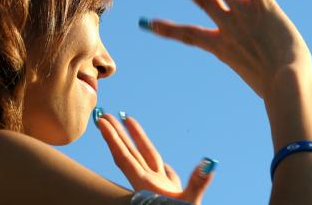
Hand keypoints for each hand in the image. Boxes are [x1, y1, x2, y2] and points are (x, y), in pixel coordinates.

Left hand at [98, 113, 214, 204]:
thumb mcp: (189, 204)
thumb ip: (197, 184)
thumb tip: (209, 162)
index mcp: (145, 186)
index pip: (125, 157)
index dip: (113, 139)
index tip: (103, 122)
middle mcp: (148, 183)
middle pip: (129, 153)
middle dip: (117, 133)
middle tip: (104, 114)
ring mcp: (158, 187)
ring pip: (145, 157)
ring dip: (136, 139)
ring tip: (128, 120)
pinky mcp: (169, 194)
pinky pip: (165, 175)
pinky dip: (162, 164)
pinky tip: (165, 164)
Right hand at [148, 0, 310, 97]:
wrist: (286, 84)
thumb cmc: (275, 86)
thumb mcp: (253, 73)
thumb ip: (249, 63)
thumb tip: (247, 65)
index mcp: (220, 45)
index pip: (186, 34)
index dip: (165, 29)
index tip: (145, 22)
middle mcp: (228, 25)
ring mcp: (244, 13)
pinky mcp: (263, 4)